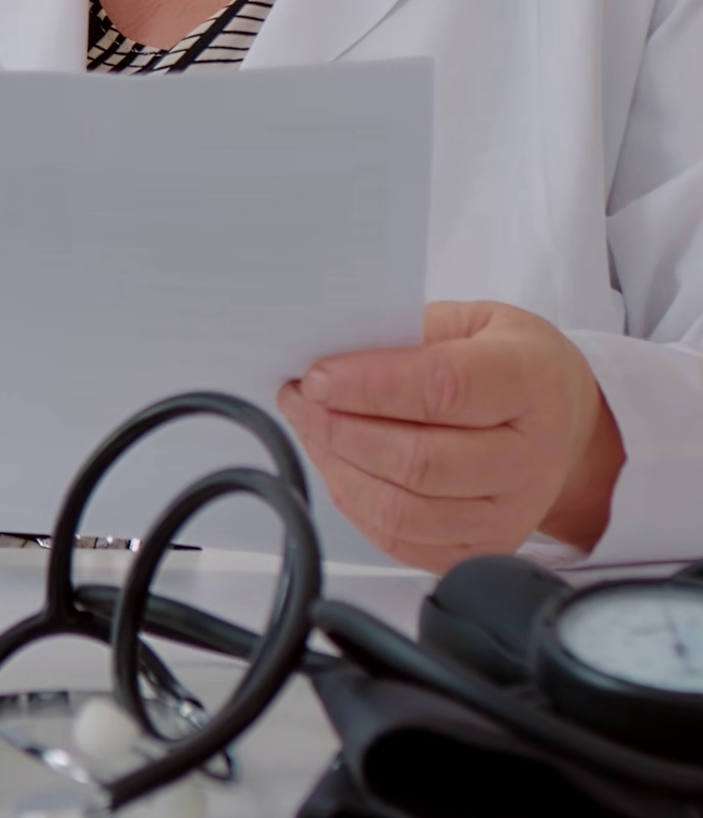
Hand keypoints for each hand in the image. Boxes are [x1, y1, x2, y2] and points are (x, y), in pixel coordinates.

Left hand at [277, 302, 624, 572]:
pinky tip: (338, 465)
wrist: (566, 422)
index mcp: (530, 381)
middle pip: (420, 460)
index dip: (371, 385)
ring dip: (339, 469)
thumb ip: (412, 331)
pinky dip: (356, 504)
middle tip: (301, 400)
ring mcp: (509, 513)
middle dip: (341, 430)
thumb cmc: (514, 362)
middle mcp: (528, 456)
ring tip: (311, 430)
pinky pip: (403, 542)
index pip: (444, 390)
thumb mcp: (475, 319)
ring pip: (404, 511)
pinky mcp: (483, 549)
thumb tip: (335, 354)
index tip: (318, 376)